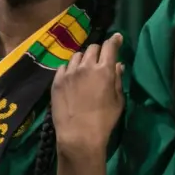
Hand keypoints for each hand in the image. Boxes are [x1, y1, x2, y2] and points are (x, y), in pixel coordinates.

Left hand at [50, 33, 124, 154]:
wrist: (79, 136)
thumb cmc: (104, 120)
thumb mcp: (118, 101)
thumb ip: (118, 80)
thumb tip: (118, 65)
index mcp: (104, 70)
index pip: (110, 46)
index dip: (115, 40)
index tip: (117, 38)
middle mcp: (86, 66)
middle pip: (93, 48)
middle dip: (99, 51)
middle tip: (100, 61)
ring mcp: (69, 73)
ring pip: (77, 56)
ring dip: (83, 59)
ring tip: (84, 70)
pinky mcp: (57, 81)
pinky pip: (64, 67)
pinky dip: (70, 69)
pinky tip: (72, 78)